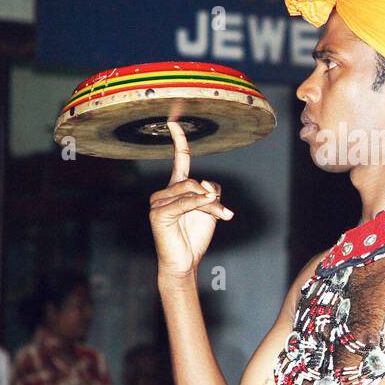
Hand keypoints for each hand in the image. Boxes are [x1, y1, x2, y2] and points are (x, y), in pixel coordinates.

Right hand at [148, 121, 233, 278]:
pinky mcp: (158, 213)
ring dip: (210, 205)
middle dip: (213, 198)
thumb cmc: (195, 237)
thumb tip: (206, 184)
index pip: (178, 159)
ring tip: (222, 217)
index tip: (175, 122)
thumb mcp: (211, 209)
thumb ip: (212, 192)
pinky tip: (209, 204)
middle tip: (226, 215)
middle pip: (196, 182)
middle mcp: (164, 192)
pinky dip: (199, 203)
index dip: (178, 141)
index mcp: (176, 188)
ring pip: (192, 191)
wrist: (184, 262)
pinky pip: (184, 202)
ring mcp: (158, 202)